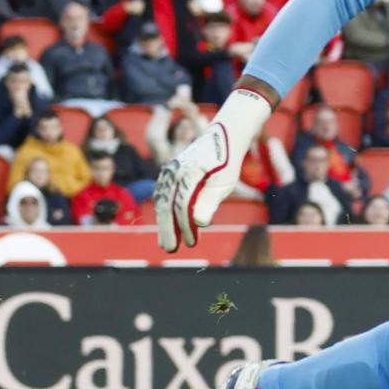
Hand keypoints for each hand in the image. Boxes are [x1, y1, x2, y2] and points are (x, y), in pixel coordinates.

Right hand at [155, 90, 270, 251]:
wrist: (222, 139)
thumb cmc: (226, 162)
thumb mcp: (224, 182)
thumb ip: (211, 200)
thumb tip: (200, 223)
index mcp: (187, 171)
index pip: (182, 204)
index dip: (185, 226)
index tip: (191, 243)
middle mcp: (173, 170)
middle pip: (166, 204)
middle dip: (167, 229)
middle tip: (170, 249)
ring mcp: (168, 171)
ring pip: (162, 201)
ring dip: (165, 223)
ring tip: (169, 242)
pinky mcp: (169, 174)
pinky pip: (164, 196)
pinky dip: (166, 212)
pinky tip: (172, 227)